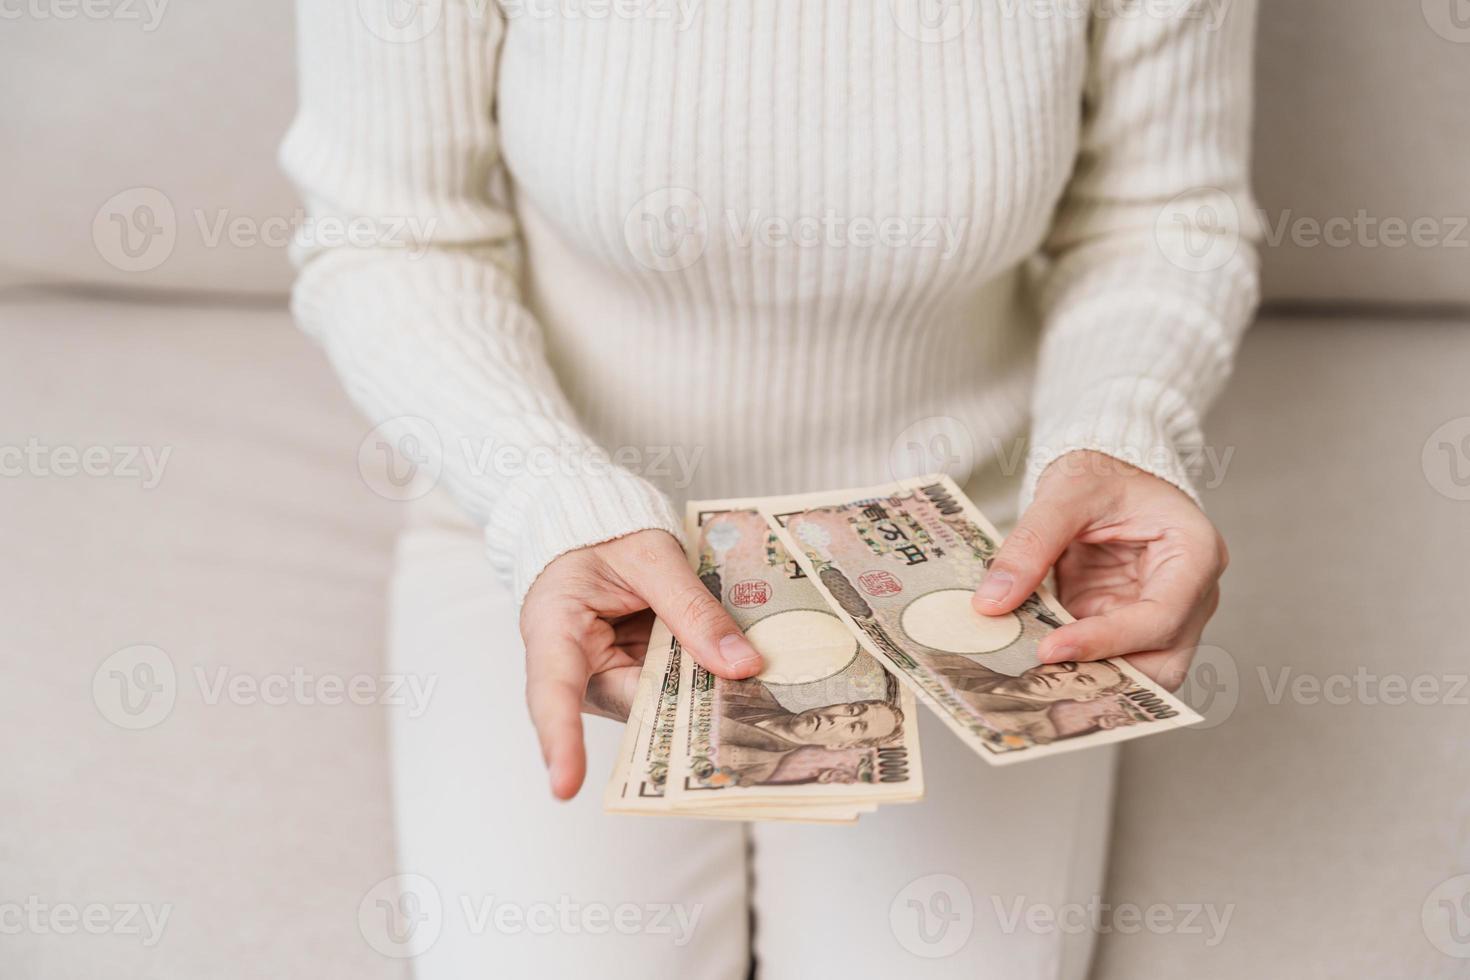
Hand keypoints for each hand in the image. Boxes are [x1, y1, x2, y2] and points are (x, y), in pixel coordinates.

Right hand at [520, 529, 763, 799]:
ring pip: (655, 703)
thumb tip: (740, 666)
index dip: (561, 741)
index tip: (565, 787)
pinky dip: (699, 683)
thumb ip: (693, 609)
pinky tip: (737, 678)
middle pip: (626, 705)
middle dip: (683, 713)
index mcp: (552, 627)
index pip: (552, 692)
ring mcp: (602, 674)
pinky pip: (668, 689)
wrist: (593, 522)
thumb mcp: (652, 557)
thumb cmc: (604, 531)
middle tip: (742, 711)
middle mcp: (570, 665)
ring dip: (698, 696)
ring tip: (749, 686)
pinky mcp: (629, 674)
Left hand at [971, 451, 1225, 689]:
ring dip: (1090, 678)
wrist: (1107, 469)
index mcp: (1194, 554)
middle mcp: (1191, 595)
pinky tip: (1034, 664)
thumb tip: (992, 602)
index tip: (1050, 648)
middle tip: (1042, 683)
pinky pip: (1110, 660)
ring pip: (1140, 673)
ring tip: (1032, 679)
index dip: (1106, 641)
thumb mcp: (1064, 495)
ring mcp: (1164, 616)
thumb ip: (1030, 545)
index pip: (1160, 618)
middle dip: (1106, 678)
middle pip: (1162, 663)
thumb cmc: (1102, 471)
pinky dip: (1076, 666)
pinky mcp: (1129, 626)